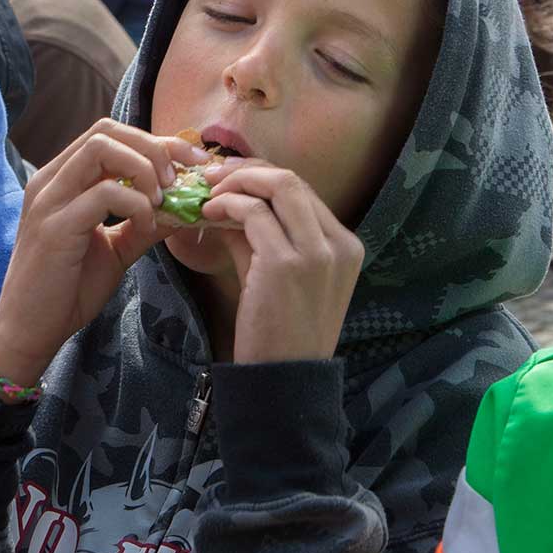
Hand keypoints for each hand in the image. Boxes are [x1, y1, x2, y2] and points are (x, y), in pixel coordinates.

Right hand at [0, 122, 207, 393]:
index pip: (108, 134)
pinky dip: (136, 204)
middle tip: (179, 180)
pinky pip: (104, 193)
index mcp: (61, 179)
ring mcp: (49, 200)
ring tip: (160, 201)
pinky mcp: (56, 227)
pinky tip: (147, 226)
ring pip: (102, 149)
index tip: (190, 161)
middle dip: (154, 147)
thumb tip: (183, 208)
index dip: (155, 140)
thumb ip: (142, 224)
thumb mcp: (114, 249)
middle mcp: (50, 180)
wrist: (29, 331)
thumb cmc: (67, 290)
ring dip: (144, 168)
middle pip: (107, 131)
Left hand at [197, 162, 363, 364]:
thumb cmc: (279, 334)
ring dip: (235, 182)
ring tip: (207, 193)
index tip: (230, 180)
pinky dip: (227, 204)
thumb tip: (231, 204)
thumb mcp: (277, 277)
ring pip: (278, 185)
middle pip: (293, 180)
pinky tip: (208, 213)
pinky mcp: (287, 263)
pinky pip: (253, 213)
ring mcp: (316, 252)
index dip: (262, 177)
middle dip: (247, 171)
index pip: (304, 192)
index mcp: (345, 246)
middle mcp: (338, 243)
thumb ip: (261, 238)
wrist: (283, 381)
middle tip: (212, 176)